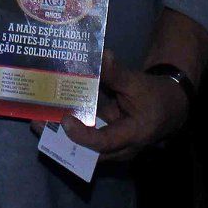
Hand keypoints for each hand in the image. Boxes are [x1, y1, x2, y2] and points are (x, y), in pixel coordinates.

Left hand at [33, 50, 189, 162]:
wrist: (170, 107)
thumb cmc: (155, 96)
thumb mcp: (137, 83)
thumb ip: (117, 74)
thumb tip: (103, 55)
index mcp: (132, 136)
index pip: (103, 143)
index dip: (82, 135)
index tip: (66, 121)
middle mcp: (120, 149)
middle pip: (87, 152)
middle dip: (61, 140)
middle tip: (37, 124)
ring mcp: (112, 147)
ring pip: (84, 148)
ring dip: (61, 136)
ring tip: (37, 121)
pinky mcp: (106, 140)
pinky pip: (86, 138)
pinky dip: (70, 128)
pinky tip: (52, 116)